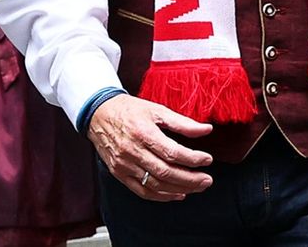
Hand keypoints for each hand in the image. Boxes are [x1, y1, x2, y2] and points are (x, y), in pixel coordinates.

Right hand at [87, 94, 214, 200]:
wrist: (99, 114)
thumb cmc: (130, 110)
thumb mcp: (158, 110)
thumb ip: (183, 122)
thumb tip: (206, 130)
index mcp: (144, 133)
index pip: (172, 153)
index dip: (193, 159)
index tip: (207, 160)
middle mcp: (133, 152)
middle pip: (165, 172)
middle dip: (190, 179)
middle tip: (207, 180)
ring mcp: (124, 165)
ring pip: (155, 185)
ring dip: (178, 189)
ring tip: (196, 188)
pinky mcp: (119, 174)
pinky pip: (141, 191)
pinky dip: (161, 196)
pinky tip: (177, 194)